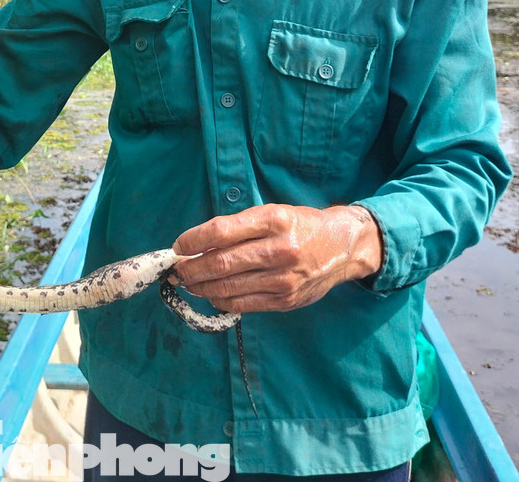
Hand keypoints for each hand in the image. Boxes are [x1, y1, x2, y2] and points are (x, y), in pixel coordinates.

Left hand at [170, 203, 382, 313]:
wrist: (343, 247)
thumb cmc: (300, 225)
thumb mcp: (273, 213)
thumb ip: (238, 228)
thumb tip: (196, 245)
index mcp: (273, 220)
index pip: (220, 231)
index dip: (192, 240)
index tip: (178, 246)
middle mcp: (279, 249)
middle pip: (220, 263)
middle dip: (190, 269)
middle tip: (176, 271)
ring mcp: (283, 278)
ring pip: (227, 287)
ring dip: (200, 287)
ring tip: (188, 283)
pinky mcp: (285, 300)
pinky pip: (242, 304)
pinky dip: (220, 300)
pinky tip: (212, 294)